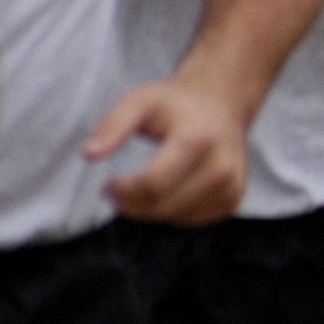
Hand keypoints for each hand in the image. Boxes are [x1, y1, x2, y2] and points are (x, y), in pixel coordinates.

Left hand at [84, 77, 250, 224]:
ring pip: (176, 218)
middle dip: (132, 204)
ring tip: (143, 189)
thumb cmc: (176, 104)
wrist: (222, 103)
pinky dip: (173, 213)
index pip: (153, 185)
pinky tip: (168, 192)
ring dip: (150, 210)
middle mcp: (221, 165)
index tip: (108, 186)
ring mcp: (231, 184)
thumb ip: (113, 125)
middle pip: (163, 206)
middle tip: (119, 191)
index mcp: (197, 139)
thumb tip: (89, 155)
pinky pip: (192, 222)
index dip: (123, 191)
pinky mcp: (234, 198)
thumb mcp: (139, 101)